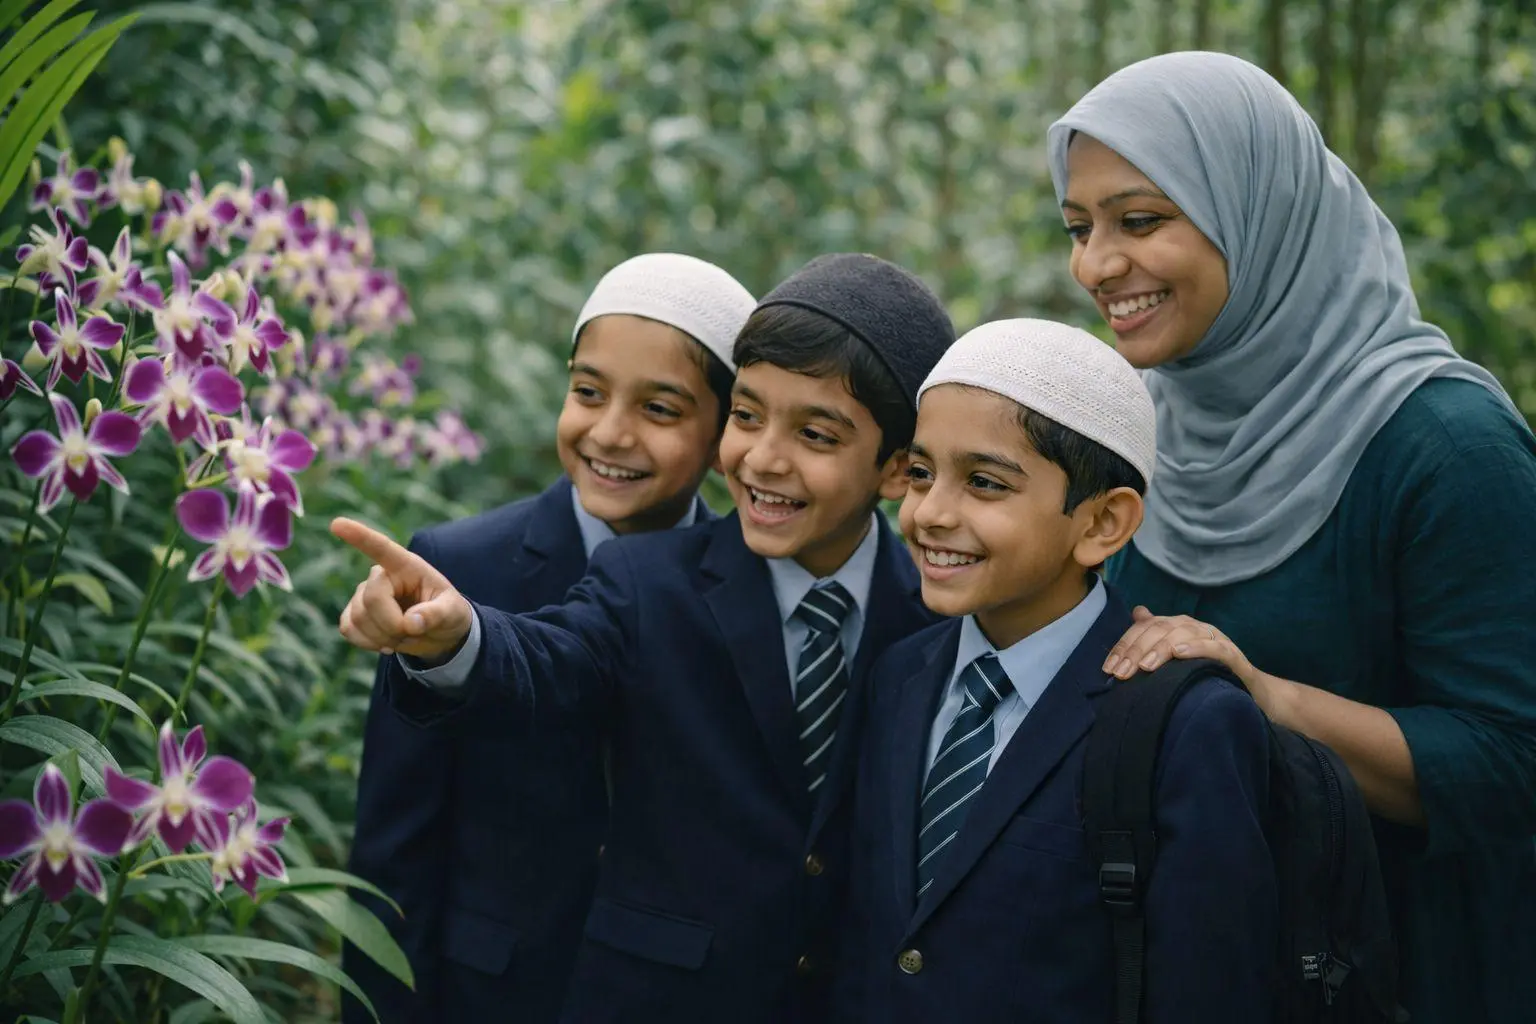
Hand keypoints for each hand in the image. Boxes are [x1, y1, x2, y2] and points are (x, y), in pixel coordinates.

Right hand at [331, 517, 472, 661]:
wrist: (437, 633)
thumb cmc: (447, 613)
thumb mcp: (453, 612)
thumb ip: (436, 615)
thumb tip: (412, 623)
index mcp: (406, 566)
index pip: (381, 548)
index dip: (359, 536)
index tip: (337, 524)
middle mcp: (380, 576)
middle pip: (372, 599)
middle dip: (393, 625)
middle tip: (413, 632)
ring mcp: (363, 594)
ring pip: (358, 618)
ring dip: (383, 637)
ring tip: (403, 635)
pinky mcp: (353, 614)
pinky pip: (348, 629)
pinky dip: (367, 642)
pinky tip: (385, 642)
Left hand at [1103, 606, 1261, 691]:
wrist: (1250, 690)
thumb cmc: (1206, 673)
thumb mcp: (1176, 656)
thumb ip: (1156, 637)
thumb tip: (1136, 613)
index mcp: (1176, 626)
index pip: (1143, 629)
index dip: (1123, 647)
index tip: (1108, 669)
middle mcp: (1192, 627)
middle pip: (1158, 630)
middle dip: (1135, 651)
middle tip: (1121, 673)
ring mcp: (1213, 637)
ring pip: (1182, 635)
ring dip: (1160, 649)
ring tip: (1145, 666)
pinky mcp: (1232, 654)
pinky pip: (1213, 647)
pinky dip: (1195, 648)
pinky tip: (1178, 654)